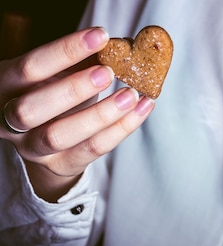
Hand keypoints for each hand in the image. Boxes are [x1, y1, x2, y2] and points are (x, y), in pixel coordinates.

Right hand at [0, 27, 154, 200]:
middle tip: (107, 73)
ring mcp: (33, 149)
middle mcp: (10, 122)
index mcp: (6, 87)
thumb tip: (116, 44)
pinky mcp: (59, 165)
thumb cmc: (52, 94)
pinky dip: (121, 129)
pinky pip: (91, 150)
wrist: (45, 138)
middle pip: (32, 110)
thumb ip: (78, 61)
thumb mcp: (56, 75)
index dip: (64, 52)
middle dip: (72, 90)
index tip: (100, 37)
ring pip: (60, 136)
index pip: (30, 68)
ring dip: (99, 115)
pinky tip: (142, 109)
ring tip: (131, 95)